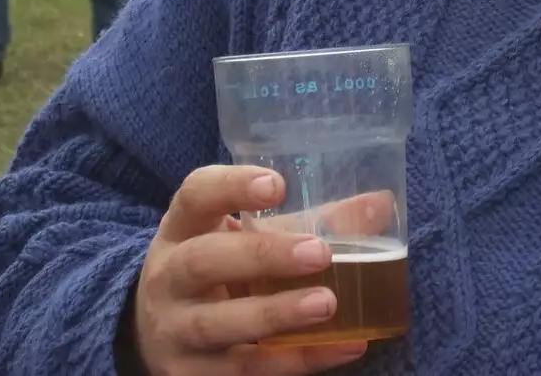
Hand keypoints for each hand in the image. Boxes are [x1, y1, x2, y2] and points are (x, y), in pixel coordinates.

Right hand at [131, 166, 368, 375]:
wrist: (159, 335)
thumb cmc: (217, 271)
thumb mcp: (244, 239)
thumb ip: (304, 222)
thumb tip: (380, 205)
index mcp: (181, 229)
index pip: (195, 195)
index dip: (231, 187)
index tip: (277, 184)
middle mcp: (168, 278)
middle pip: (203, 261)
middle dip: (262, 255)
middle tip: (319, 253)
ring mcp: (174, 331)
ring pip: (218, 323)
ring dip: (276, 314)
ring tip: (328, 304)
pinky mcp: (190, 375)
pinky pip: (244, 369)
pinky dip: (295, 361)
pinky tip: (342, 347)